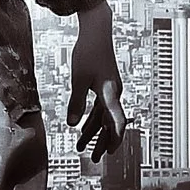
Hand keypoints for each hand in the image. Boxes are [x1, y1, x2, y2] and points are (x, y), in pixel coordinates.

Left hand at [66, 7, 125, 162]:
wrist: (97, 31)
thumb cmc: (88, 52)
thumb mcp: (79, 80)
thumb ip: (76, 103)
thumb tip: (72, 124)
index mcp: (111, 93)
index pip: (117, 122)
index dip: (114, 138)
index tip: (109, 152)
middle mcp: (114, 93)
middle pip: (110, 123)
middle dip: (101, 141)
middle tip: (95, 158)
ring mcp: (110, 90)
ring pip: (103, 116)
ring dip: (93, 131)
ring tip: (82, 146)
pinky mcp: (104, 85)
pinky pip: (99, 108)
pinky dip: (91, 119)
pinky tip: (82, 127)